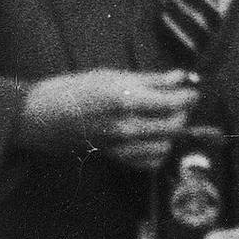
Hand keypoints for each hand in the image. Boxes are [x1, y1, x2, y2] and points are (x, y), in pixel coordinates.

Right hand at [17, 67, 201, 170]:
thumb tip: (182, 77)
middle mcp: (126, 126)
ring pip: (166, 145)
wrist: (44, 117)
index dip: (189, 96)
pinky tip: (153, 138)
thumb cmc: (74, 90)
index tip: (194, 90)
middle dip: (183, 113)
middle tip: (180, 101)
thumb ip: (150, 79)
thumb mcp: (112, 76)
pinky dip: (159, 151)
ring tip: (165, 118)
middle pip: (174, 125)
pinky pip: (150, 162)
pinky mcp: (118, 159)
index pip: (172, 102)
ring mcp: (122, 146)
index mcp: (125, 99)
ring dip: (172, 132)